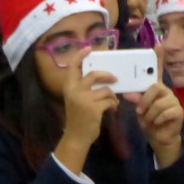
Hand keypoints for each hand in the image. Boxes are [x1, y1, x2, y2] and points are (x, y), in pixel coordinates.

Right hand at [55, 47, 118, 173]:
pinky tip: (111, 110)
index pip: (73, 66)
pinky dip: (113, 104)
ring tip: (111, 103)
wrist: (77, 136)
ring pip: (105, 90)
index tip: (88, 48)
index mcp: (68, 86)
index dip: (80, 55)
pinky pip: (110, 100)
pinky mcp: (94, 107)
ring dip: (112, 96)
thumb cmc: (78, 116)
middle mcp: (74, 90)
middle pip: (94, 75)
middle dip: (107, 76)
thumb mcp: (76, 99)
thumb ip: (84, 88)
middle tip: (114, 79)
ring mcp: (84, 98)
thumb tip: (100, 77)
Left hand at [123, 46, 183, 167]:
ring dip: (149, 114)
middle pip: (154, 88)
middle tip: (139, 111)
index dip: (158, 58)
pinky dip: (156, 119)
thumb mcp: (139, 108)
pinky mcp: (178, 111)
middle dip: (144, 101)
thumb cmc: (147, 118)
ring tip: (148, 120)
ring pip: (157, 103)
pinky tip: (156, 122)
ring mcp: (173, 100)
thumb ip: (135, 99)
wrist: (158, 136)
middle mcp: (166, 91)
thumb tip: (128, 94)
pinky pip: (164, 113)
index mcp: (155, 87)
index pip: (157, 70)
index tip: (158, 45)